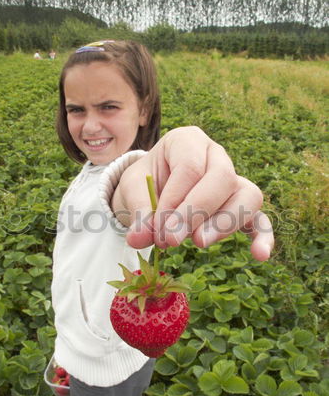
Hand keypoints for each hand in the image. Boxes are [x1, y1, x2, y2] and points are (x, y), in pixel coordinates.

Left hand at [113, 127, 273, 260]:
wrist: (153, 187)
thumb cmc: (145, 183)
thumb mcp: (134, 190)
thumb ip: (138, 211)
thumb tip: (139, 238)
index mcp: (187, 140)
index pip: (190, 167)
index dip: (175, 200)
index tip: (158, 227)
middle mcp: (216, 155)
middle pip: (222, 177)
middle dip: (197, 212)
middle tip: (172, 239)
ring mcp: (234, 179)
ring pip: (247, 195)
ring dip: (224, 223)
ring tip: (198, 243)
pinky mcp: (242, 206)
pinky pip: (261, 219)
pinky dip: (263, 237)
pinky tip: (260, 255)